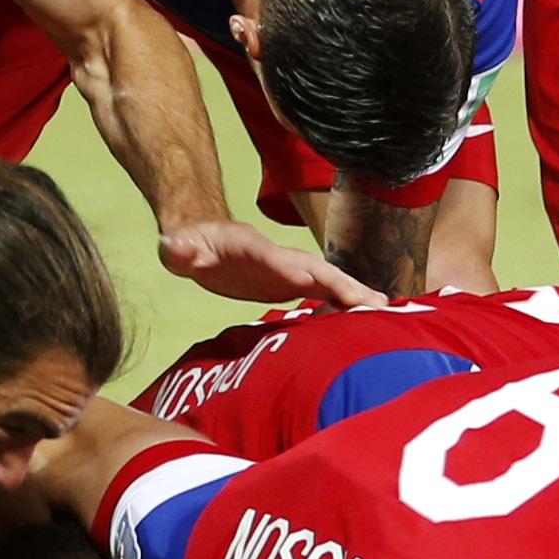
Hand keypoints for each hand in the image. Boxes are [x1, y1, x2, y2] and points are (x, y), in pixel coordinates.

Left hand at [158, 219, 385, 310]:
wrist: (201, 241)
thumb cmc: (187, 246)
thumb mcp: (176, 248)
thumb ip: (178, 250)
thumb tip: (175, 249)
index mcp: (249, 246)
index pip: (272, 256)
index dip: (289, 268)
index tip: (310, 282)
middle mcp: (275, 255)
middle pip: (313, 266)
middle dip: (340, 282)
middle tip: (371, 302)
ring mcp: (286, 268)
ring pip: (325, 278)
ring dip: (352, 292)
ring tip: (383, 309)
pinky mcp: (290, 282)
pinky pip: (322, 291)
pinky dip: (344, 301)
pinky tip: (366, 317)